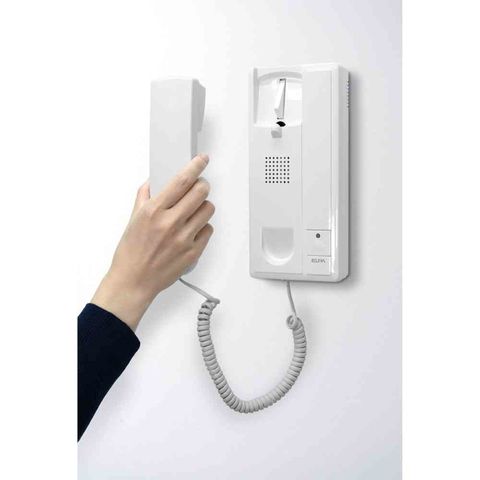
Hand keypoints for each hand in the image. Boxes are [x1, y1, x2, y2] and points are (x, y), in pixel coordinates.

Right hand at [92, 154, 214, 329]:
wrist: (133, 281)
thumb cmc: (130, 253)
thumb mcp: (133, 220)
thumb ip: (144, 198)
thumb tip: (153, 183)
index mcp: (153, 211)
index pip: (181, 181)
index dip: (195, 166)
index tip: (202, 160)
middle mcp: (170, 223)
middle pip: (201, 192)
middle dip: (202, 186)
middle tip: (198, 188)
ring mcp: (183, 238)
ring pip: (208, 210)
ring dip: (203, 206)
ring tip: (193, 212)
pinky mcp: (193, 252)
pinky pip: (208, 230)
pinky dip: (203, 227)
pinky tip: (191, 230)